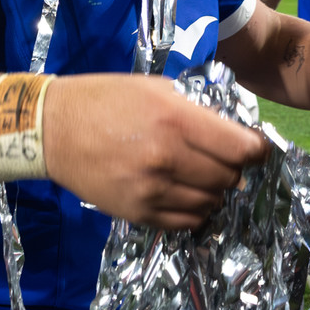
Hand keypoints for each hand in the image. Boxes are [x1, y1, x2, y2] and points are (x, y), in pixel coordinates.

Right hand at [43, 74, 269, 229]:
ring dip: (214, 191)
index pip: (241, 148)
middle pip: (229, 177)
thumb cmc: (103, 99)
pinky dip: (194, 210)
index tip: (255, 149)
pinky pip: (186, 221)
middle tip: (222, 159)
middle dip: (233, 169)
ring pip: (211, 202)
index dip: (256, 149)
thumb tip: (230, 134)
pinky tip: (184, 193)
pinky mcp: (138, 213)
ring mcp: (152, 190)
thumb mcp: (155, 88)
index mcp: (176, 120)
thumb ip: (195, 110)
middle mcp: (167, 158)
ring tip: (200, 176)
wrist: (52, 129)